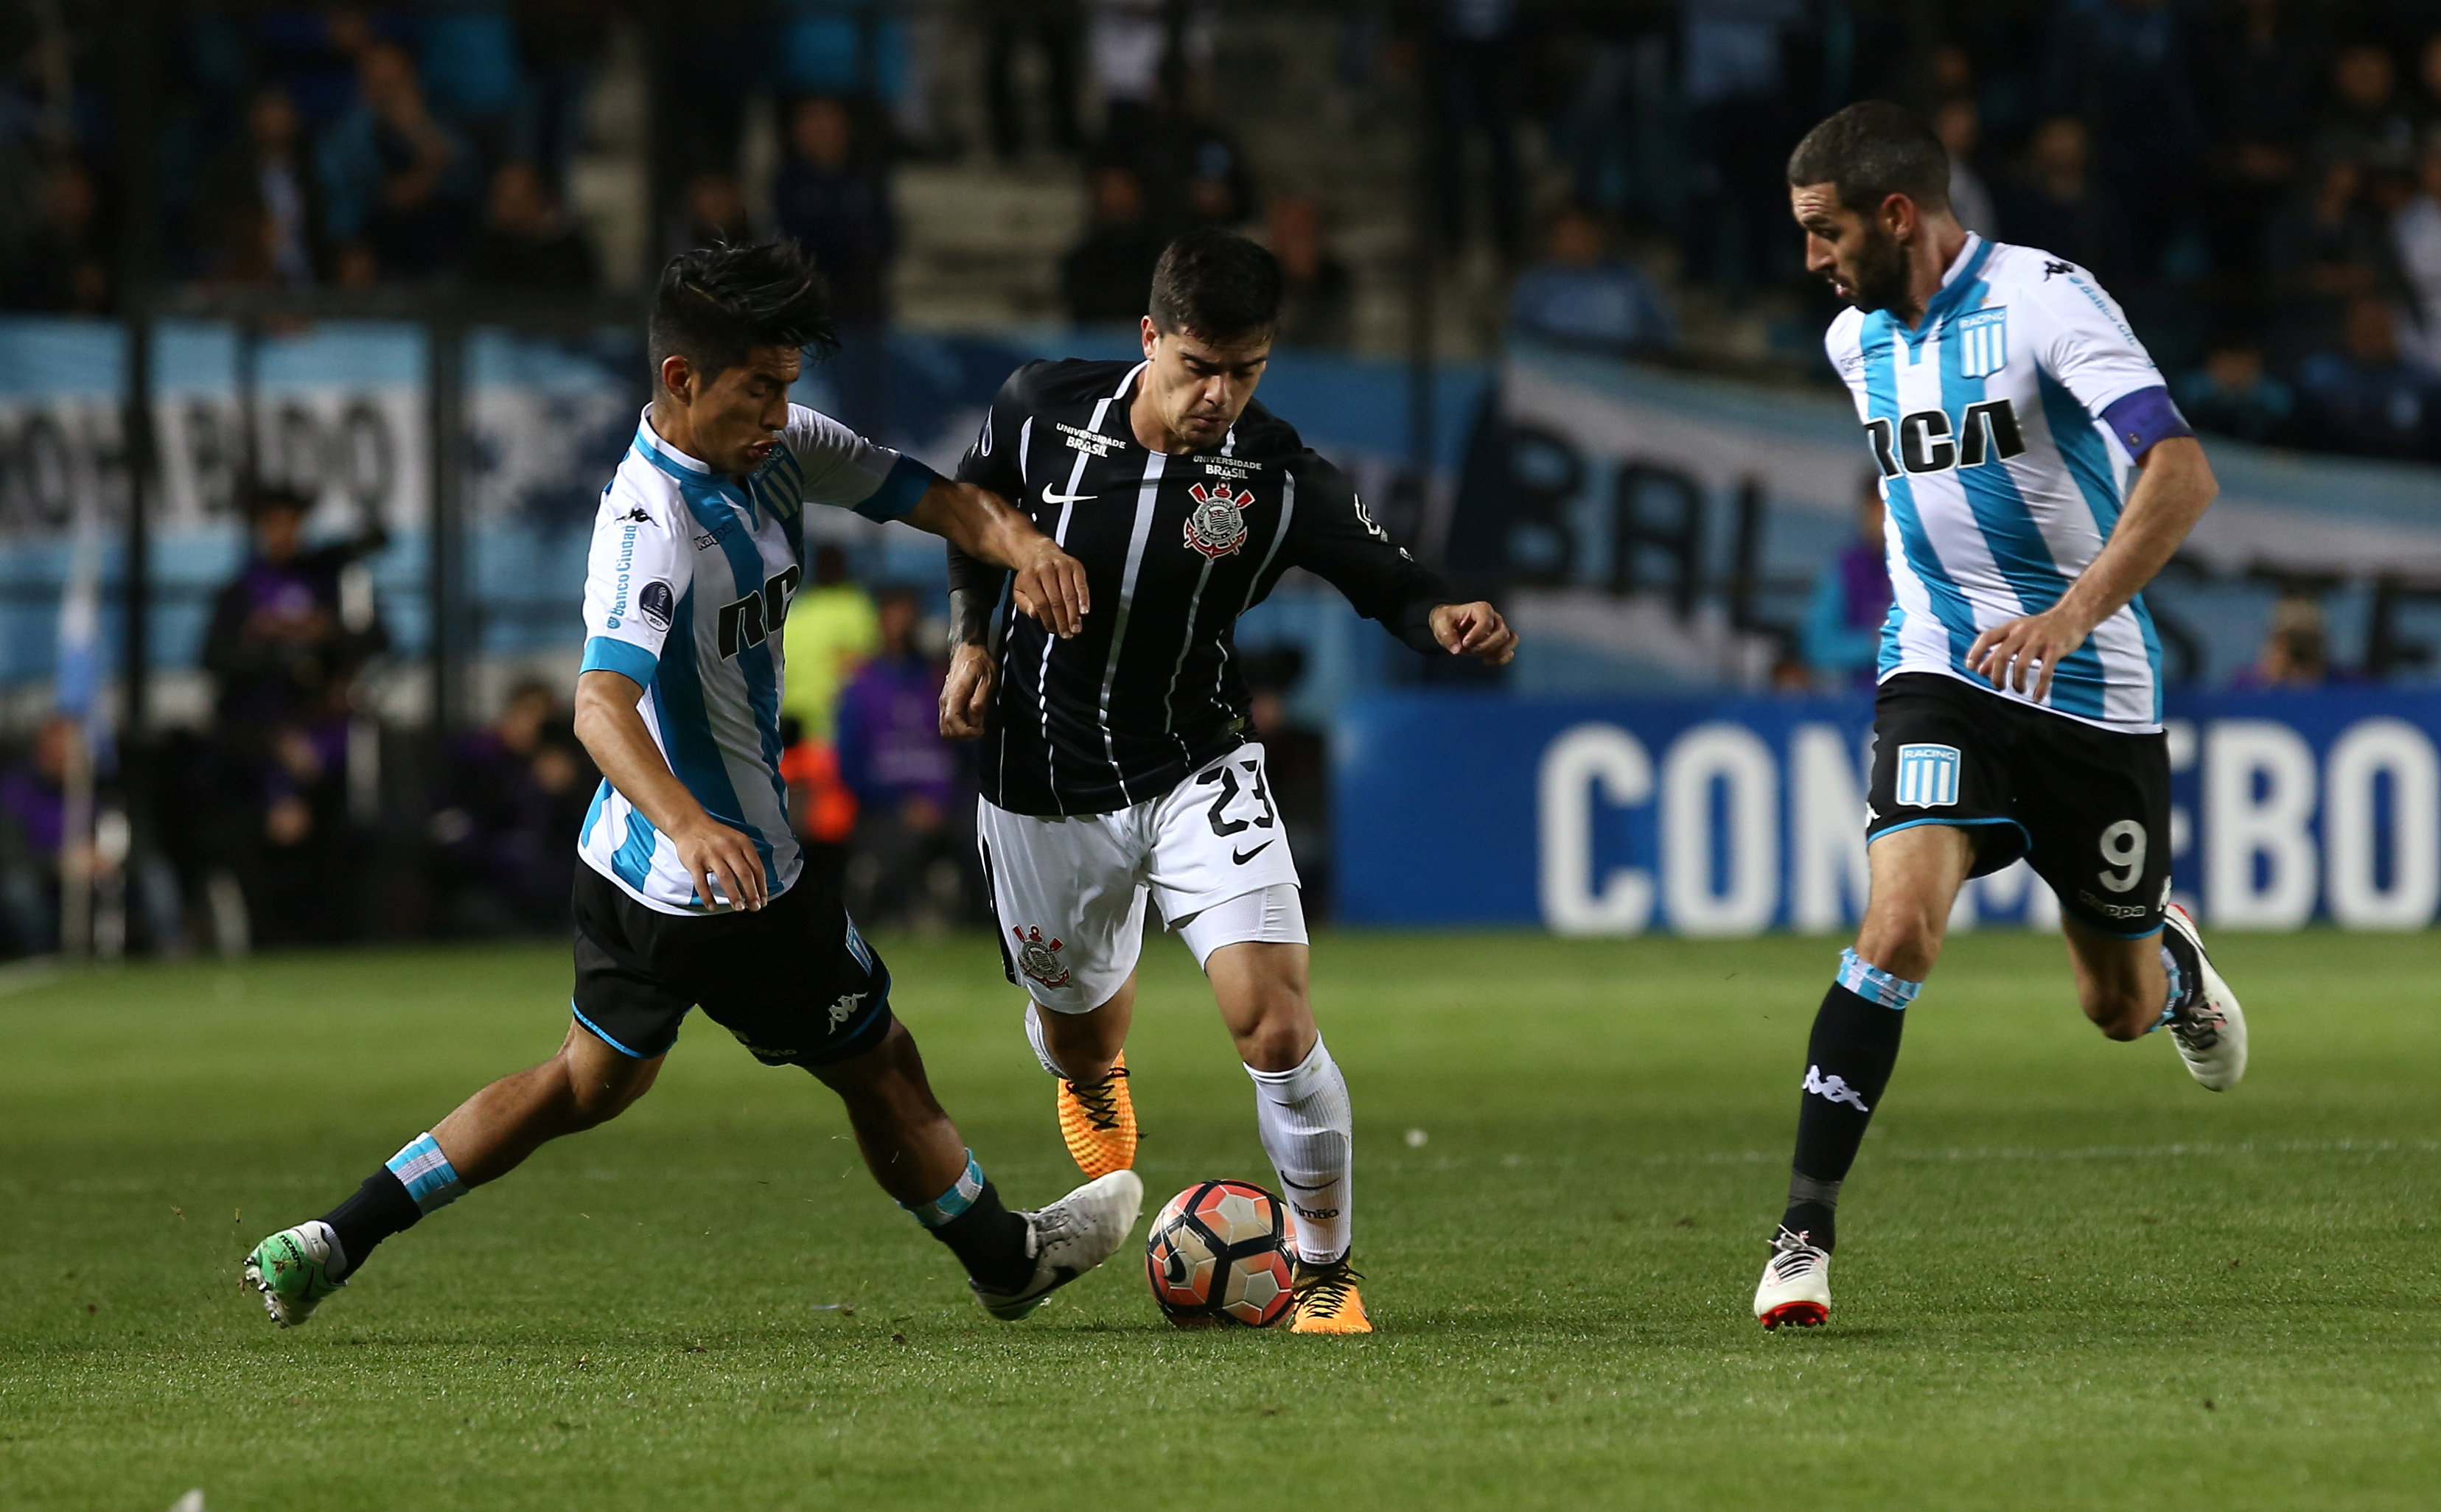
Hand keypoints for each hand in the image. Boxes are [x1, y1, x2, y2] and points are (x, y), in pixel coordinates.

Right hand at [671, 815, 765, 910]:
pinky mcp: (694, 861)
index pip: (757, 867)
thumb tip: (758, 884)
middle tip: (754, 907)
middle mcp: (728, 847)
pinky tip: (712, 906)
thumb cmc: (716, 836)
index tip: (763, 899)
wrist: (690, 823)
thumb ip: (747, 858)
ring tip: (739, 907)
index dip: (762, 886)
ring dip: (734, 895)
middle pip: (744, 874)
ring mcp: (710, 854)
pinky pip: (702, 883)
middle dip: (752, 893)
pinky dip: (707, 897)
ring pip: (726, 878)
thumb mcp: (737, 840)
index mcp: (742, 843)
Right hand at [940, 642, 994, 739]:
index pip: (953, 721)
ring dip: (962, 733)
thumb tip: (975, 719)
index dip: (967, 731)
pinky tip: (972, 720)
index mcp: (955, 694)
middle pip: (947, 730)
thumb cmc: (980, 663)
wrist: (968, 651)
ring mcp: (944, 702)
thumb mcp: (987, 679)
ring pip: (946, 729)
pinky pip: (948, 722)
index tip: (981, 730)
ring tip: (977, 725)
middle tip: (980, 728)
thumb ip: (980, 700)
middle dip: (964, 735)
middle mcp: (945, 700)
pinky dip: (959, 727)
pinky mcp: (946, 703)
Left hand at [1010, 538, 1089, 638]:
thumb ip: (1024, 604)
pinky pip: (1081, 584)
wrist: (1040, 552)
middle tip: (1068, 635)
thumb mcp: (1019, 590)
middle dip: (1062, 620)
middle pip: (1056, 600)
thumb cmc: (1030, 577)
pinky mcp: (1075, 564)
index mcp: (1029, 576)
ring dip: (1074, 614)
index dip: (1048, 620)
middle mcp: (1045, 569)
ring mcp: (1062, 565)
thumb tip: (1035, 615)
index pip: (1040, 603)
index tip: (1053, 631)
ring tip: (1076, 629)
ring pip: (1069, 594)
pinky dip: (1084, 598)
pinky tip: (1085, 612)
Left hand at [1429, 601, 1517, 665]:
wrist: (1449, 625)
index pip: (1487, 622)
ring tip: (1482, 657)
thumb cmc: (1447, 621)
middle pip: (1502, 633)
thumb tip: (1456, 649)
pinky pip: (1510, 650)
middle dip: (1486, 646)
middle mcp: (1494, 617)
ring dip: (1498, 652)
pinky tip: (1487, 661)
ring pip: (1512, 639)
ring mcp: (1499, 629)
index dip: (1477, 635)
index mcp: (1481, 609)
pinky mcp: (1499, 641)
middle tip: (1471, 650)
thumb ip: (1447, 635)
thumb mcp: (1441, 624)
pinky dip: (1502, 658)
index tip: (1465, 643)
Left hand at [1968, 605, 2092, 699]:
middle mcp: (2022, 632)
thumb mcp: (2017, 634)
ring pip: (2021, 664)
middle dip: (1996, 675)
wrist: (2073, 615)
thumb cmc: (2041, 628)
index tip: (1970, 668)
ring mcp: (2039, 640)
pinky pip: (2046, 672)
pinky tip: (2037, 697)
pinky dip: (2040, 688)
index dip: (1976, 652)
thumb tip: (1980, 670)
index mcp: (2011, 628)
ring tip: (2018, 690)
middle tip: (1998, 687)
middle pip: (2001, 655)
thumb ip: (1999, 650)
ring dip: (2017, 682)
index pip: (1986, 638)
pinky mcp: (2055, 649)